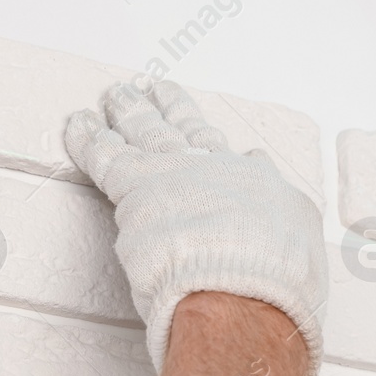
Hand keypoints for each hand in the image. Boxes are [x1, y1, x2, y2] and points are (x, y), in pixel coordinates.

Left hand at [65, 81, 326, 371]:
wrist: (242, 286)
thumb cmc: (275, 282)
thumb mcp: (298, 247)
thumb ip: (281, 226)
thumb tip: (271, 216)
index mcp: (253, 184)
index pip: (228, 155)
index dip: (210, 140)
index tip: (207, 132)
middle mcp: (214, 168)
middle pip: (184, 131)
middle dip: (166, 109)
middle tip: (151, 89)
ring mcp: (174, 173)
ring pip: (143, 132)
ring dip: (127, 111)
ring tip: (115, 95)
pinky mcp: (135, 185)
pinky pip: (104, 154)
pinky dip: (88, 138)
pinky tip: (77, 124)